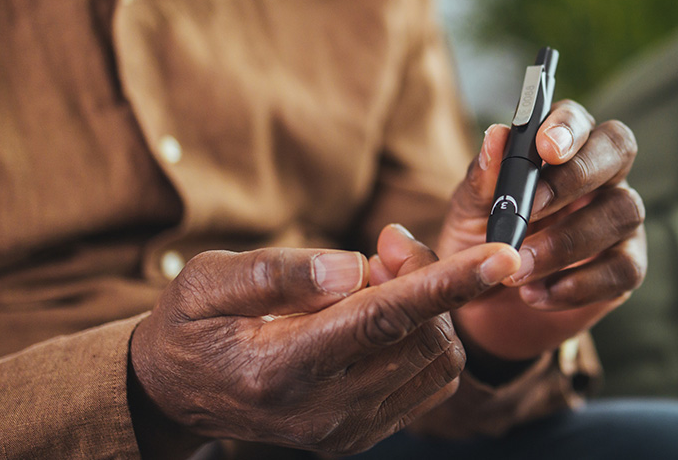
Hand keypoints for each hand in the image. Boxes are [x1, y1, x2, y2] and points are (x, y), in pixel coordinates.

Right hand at [128, 233, 520, 455]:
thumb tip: (354, 266)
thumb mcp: (207, 281)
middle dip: (428, 277)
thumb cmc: (190, 324)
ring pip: (435, 360)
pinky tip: (387, 314)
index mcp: (281, 369)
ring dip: (431, 309)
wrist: (176, 392)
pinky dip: (426, 338)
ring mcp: (345, 430)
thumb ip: (279, 273)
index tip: (502, 257)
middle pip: (420, 335)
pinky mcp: (360, 434)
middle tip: (389, 244)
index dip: (448, 283)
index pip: (384, 320)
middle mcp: (321, 411)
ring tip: (381, 278)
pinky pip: (427, 383)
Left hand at [437, 100, 646, 361]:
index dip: (567, 127)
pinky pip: (624, 268)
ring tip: (517, 270)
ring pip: (623, 211)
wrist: (484, 307)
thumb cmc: (479, 243)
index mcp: (558, 147)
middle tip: (532, 209)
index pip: (577, 118)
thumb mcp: (468, 213)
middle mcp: (598, 173)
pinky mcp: (626, 265)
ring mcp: (618, 218)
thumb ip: (484, 178)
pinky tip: (538, 295)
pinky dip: (580, 284)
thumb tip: (498, 136)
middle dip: (578, 175)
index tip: (543, 148)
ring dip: (567, 242)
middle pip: (618, 148)